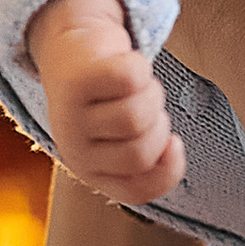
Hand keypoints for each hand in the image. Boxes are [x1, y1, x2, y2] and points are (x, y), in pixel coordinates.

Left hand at [32, 0, 184, 202]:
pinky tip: (125, 64)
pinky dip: (140, 66)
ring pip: (136, 116)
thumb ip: (154, 159)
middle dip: (159, 125)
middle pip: (141, 153)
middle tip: (145, 105)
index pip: (138, 191)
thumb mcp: (128, 137)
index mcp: (91, 171)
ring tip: (135, 85)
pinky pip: (129, 79)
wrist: (71, 54)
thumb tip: (172, 150)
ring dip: (151, 93)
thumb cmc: (108, 99)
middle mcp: (75, 151)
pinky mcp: (74, 83)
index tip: (173, 142)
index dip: (169, 170)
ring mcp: (71, 118)